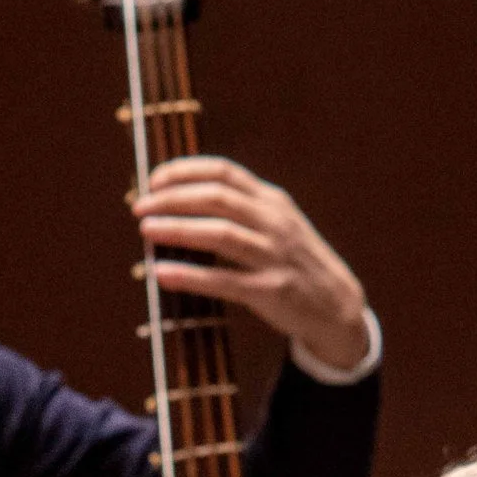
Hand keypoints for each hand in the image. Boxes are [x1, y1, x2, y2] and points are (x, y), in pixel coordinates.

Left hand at [132, 156, 370, 370]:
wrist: (337, 304)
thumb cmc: (293, 262)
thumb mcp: (276, 224)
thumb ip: (239, 210)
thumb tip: (181, 200)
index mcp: (272, 201)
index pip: (225, 172)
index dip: (185, 171)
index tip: (154, 179)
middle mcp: (274, 223)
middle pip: (218, 198)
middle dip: (173, 199)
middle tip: (140, 207)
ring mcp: (274, 256)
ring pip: (221, 234)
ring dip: (179, 230)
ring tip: (146, 231)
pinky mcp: (271, 291)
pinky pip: (225, 281)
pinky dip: (190, 276)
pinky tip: (162, 273)